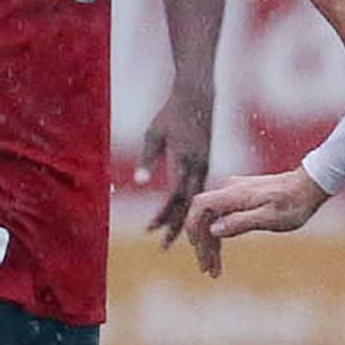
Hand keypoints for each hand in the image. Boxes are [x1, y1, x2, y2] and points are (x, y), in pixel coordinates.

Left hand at [136, 90, 213, 248]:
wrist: (198, 97)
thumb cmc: (171, 114)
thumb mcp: (154, 135)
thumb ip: (147, 160)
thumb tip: (139, 183)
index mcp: (183, 161)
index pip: (173, 196)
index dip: (162, 215)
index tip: (149, 230)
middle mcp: (197, 167)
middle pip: (187, 205)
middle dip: (175, 227)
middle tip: (163, 247)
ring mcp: (204, 165)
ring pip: (195, 201)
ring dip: (184, 220)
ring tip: (172, 239)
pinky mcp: (206, 163)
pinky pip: (199, 191)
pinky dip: (190, 207)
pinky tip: (183, 217)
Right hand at [183, 167, 329, 277]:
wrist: (311, 185)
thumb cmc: (294, 204)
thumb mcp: (270, 218)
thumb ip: (241, 222)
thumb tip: (214, 229)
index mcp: (234, 194)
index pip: (200, 207)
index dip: (193, 228)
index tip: (198, 252)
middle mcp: (230, 190)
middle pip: (204, 216)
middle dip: (203, 244)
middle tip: (208, 270)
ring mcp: (235, 193)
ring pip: (213, 219)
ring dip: (211, 243)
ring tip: (214, 269)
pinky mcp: (242, 198)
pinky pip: (222, 217)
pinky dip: (220, 235)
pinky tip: (221, 252)